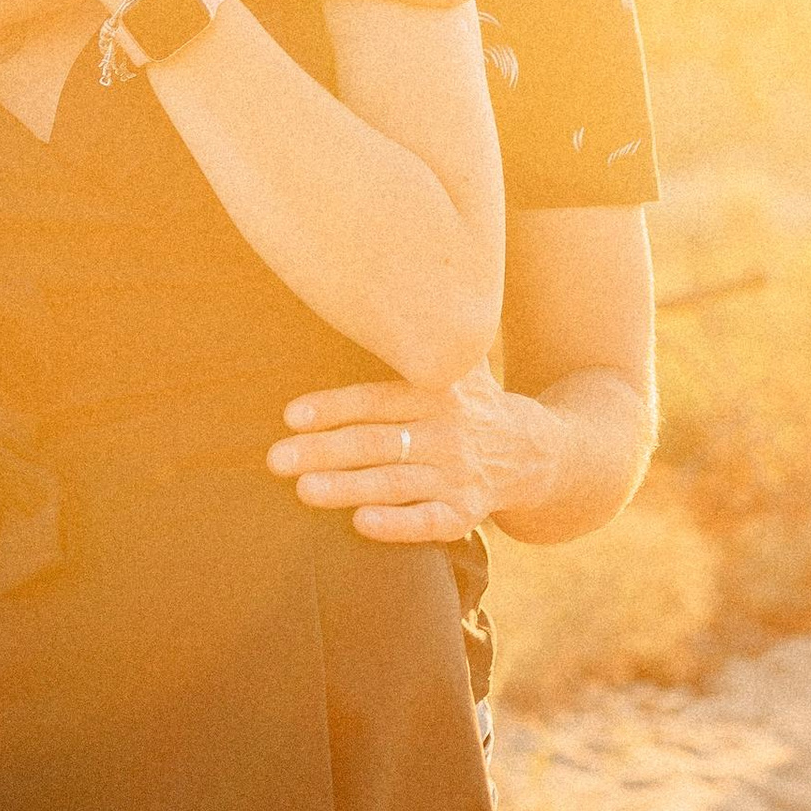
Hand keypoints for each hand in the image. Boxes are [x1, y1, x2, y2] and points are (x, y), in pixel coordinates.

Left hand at [267, 362, 543, 542]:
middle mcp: (446, 431)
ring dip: (349, 487)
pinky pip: (430, 521)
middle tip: (276, 459)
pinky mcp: (465, 512)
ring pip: (395, 482)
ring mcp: (457, 474)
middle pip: (377, 442)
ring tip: (304, 490)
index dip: (335, 407)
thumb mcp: (459, 363)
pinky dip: (398, 524)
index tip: (292, 416)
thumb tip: (379, 286)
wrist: (534, 449)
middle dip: (324, 451)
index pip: (378, 399)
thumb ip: (422, 338)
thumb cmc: (471, 401)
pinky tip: (362, 524)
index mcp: (437, 392)